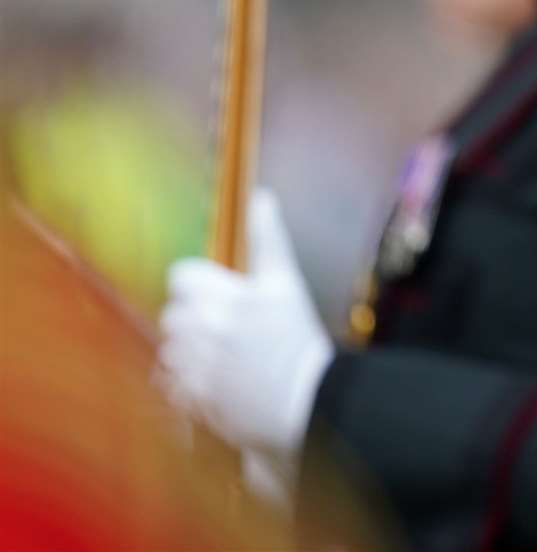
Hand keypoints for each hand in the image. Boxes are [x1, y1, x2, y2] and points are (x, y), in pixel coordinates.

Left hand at [157, 189, 334, 466]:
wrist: (308, 399)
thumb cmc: (299, 338)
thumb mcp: (287, 282)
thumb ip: (269, 238)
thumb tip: (261, 196)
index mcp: (223, 297)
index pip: (180, 278)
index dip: (199, 287)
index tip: (222, 299)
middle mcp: (203, 331)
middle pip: (172, 315)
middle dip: (194, 322)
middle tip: (227, 333)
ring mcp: (195, 367)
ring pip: (169, 351)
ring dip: (189, 354)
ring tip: (224, 361)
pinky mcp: (192, 400)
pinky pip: (170, 386)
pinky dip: (188, 386)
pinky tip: (218, 385)